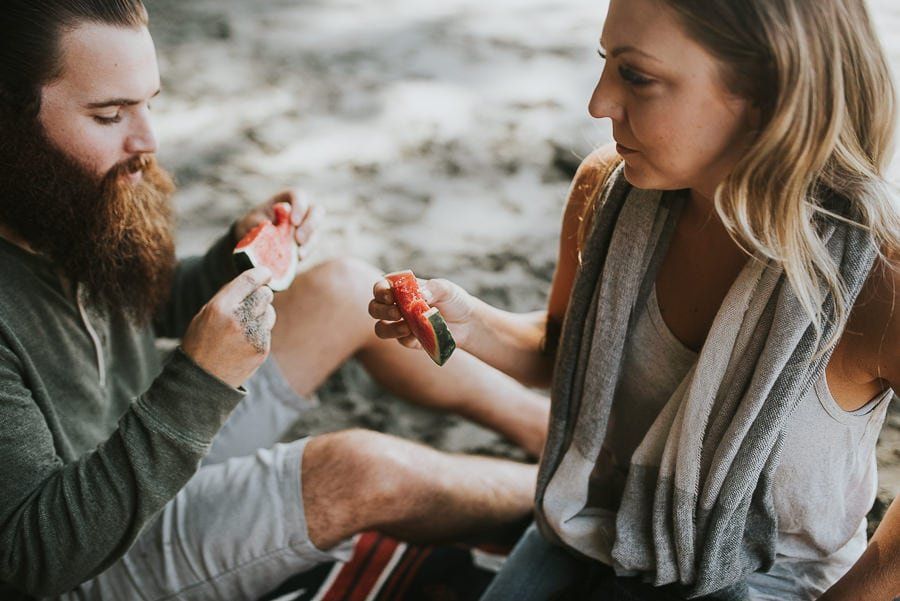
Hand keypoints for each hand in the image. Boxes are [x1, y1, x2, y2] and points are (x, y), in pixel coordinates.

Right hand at [182, 267, 276, 387]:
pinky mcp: (262, 349)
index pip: (250, 280)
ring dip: (262, 313)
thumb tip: (251, 280)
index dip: (261, 273)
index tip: (266, 272)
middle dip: (262, 293)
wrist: (203, 379)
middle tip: (254, 299)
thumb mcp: (205, 314)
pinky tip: (245, 339)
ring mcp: (253, 335)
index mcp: (221, 307)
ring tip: (245, 323)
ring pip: (270, 311)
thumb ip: (228, 297)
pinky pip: (268, 329)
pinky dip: (260, 330)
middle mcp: (239, 319)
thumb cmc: (201, 342)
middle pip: (265, 294)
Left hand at [233, 189, 323, 259]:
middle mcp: (302, 210)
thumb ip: (258, 222)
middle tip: (299, 239)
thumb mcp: (250, 222)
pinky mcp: (308, 242)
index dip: (299, 206)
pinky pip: (313, 246)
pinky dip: (307, 251)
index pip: (298, 195)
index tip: (294, 221)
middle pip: (316, 211)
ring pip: (317, 230)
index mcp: (287, 199)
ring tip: (299, 254)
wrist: (253, 242)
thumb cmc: (251, 226)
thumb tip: (267, 225)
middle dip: (310, 225)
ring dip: (310, 242)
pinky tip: (298, 259)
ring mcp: (307, 226)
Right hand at [369, 277, 476, 348]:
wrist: (467, 322)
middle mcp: (396, 305)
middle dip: (382, 311)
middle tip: (397, 312)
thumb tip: (422, 294)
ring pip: (380, 328)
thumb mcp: (446, 289)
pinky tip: (419, 335)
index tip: (390, 295)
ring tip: (407, 327)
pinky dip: (407, 338)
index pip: (380, 287)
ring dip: (389, 328)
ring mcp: (400, 324)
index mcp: (400, 288)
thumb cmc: (453, 299)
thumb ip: (434, 288)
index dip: (380, 291)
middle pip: (374, 308)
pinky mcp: (409, 340)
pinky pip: (400, 341)